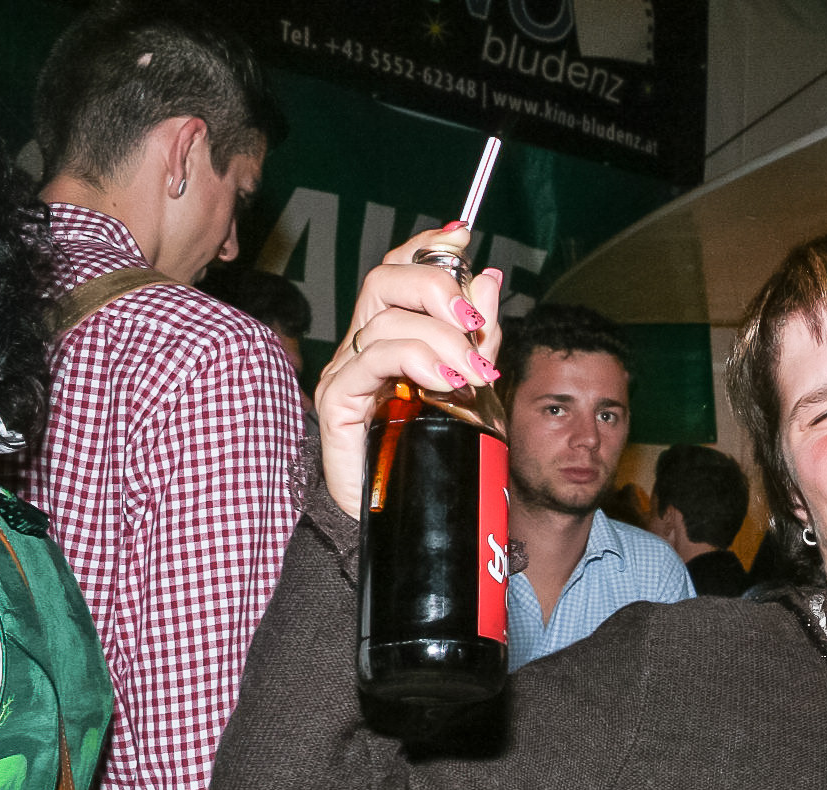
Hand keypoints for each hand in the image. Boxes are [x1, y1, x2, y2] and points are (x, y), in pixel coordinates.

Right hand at [314, 224, 504, 514]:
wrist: (401, 515)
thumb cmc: (434, 454)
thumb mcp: (474, 385)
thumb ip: (479, 335)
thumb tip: (488, 279)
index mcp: (394, 333)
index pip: (399, 269)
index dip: (427, 246)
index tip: (462, 237)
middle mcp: (364, 345)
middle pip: (385, 280)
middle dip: (437, 288)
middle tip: (475, 323)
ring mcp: (347, 371)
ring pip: (385, 322)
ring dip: (442, 341)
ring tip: (473, 375)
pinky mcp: (337, 402)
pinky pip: (371, 361)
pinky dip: (414, 361)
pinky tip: (445, 380)